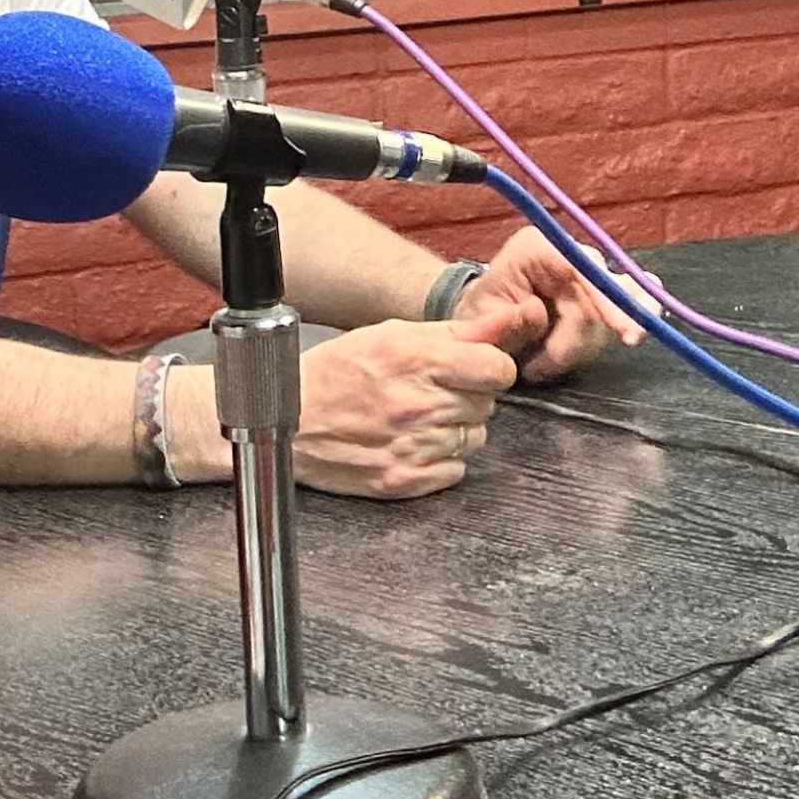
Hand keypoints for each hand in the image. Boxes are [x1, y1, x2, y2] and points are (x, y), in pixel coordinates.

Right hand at [221, 321, 515, 497]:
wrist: (285, 422)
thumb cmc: (336, 373)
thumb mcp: (393, 335)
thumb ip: (459, 331)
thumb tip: (513, 318)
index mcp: (415, 359)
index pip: (498, 369)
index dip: (491, 367)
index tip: (475, 368)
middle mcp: (416, 404)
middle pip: (487, 404)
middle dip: (467, 395)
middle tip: (432, 391)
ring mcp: (411, 446)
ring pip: (475, 438)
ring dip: (454, 427)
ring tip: (417, 417)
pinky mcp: (403, 480)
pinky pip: (455, 469)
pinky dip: (440, 458)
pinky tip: (411, 442)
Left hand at [448, 230, 644, 383]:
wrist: (485, 325)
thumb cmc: (481, 318)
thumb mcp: (482, 321)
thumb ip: (509, 320)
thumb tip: (540, 313)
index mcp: (537, 248)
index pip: (582, 268)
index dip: (608, 299)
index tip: (627, 334)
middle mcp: (569, 252)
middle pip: (604, 291)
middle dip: (580, 339)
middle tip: (540, 368)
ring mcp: (588, 271)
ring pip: (618, 306)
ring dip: (585, 346)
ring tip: (542, 362)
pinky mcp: (601, 291)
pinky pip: (630, 300)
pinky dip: (631, 318)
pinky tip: (636, 331)